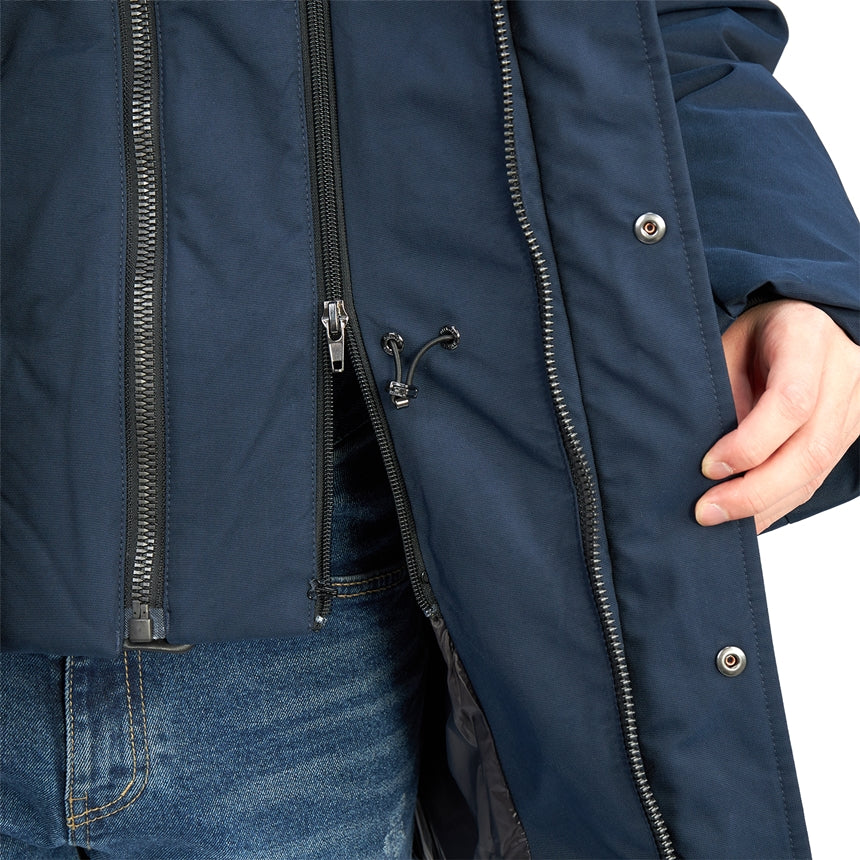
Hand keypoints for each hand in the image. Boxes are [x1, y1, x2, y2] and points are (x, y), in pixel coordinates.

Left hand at [696, 299, 859, 533]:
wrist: (816, 319)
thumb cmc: (765, 327)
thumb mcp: (733, 341)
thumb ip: (722, 385)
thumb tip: (698, 445)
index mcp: (808, 340)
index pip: (790, 403)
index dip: (750, 443)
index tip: (708, 465)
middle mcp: (842, 377)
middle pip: (809, 451)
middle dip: (754, 491)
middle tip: (707, 511)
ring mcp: (853, 409)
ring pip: (816, 472)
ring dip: (764, 505)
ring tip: (718, 520)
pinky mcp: (848, 434)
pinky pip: (816, 478)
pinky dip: (778, 503)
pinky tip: (746, 519)